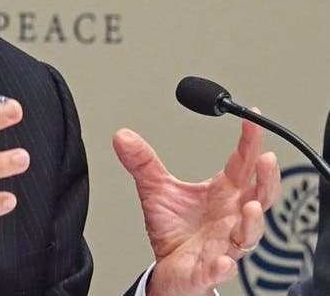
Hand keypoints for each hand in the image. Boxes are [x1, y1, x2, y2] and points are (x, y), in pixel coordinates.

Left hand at [113, 117, 280, 295]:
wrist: (168, 267)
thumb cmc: (174, 229)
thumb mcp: (155, 189)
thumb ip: (142, 162)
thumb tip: (122, 136)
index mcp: (223, 194)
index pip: (242, 165)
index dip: (250, 142)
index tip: (253, 118)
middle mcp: (230, 217)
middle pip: (259, 197)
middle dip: (266, 179)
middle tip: (266, 159)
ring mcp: (224, 244)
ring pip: (248, 234)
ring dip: (252, 222)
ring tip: (249, 207)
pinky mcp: (208, 269)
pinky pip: (220, 269)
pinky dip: (223, 266)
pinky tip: (222, 261)